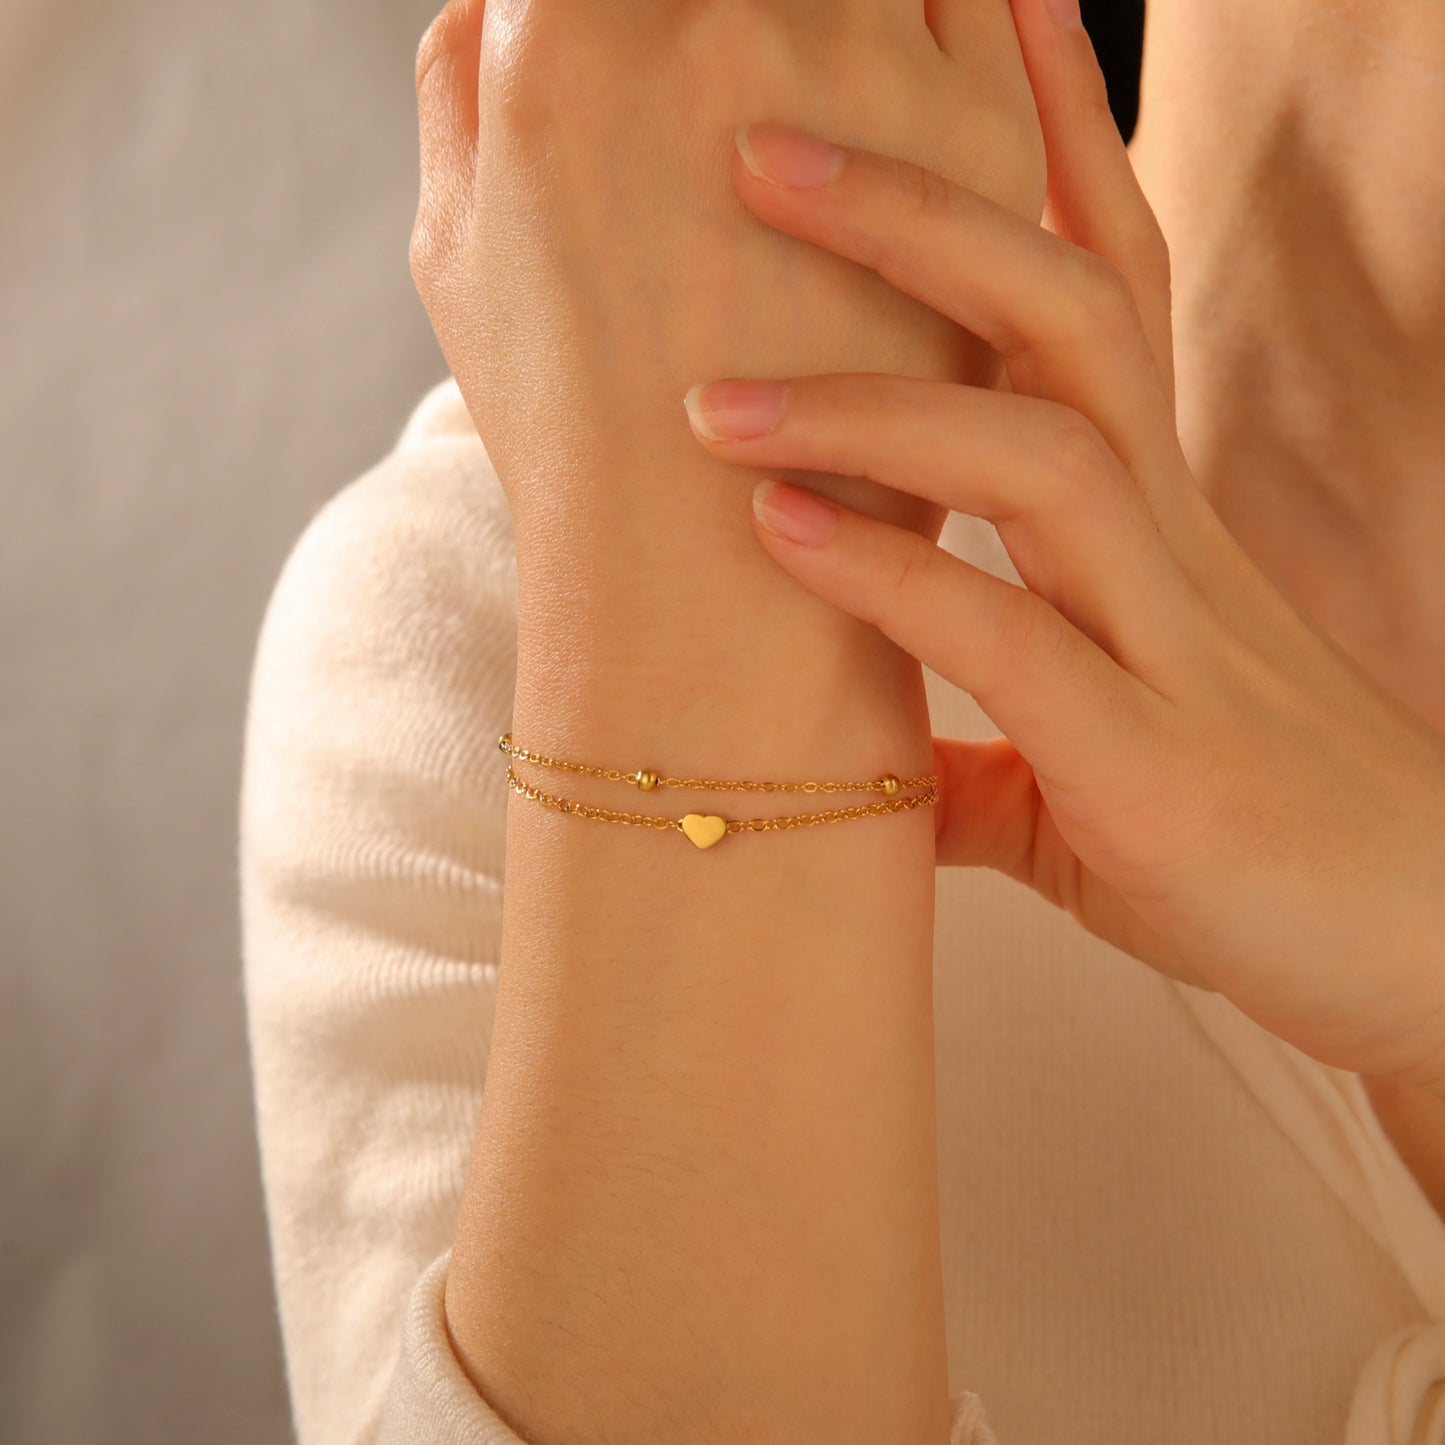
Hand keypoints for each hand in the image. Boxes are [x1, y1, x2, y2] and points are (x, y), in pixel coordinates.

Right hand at [408, 0, 1047, 556]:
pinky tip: (901, 66)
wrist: (716, 568)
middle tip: (734, 72)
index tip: (649, 44)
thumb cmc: (570, 421)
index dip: (614, 3)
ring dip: (844, 8)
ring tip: (814, 70)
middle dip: (732, 13)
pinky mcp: (978, 127)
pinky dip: (943, 12)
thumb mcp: (454, 253)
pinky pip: (987, 5)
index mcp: (568, 36)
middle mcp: (718, 16)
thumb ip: (457, 80)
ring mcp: (864, 66)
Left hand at [682, 0, 1444, 1090]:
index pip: (1107, 281)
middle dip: (926, 205)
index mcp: (1149, 517)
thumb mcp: (1084, 755)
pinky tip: (778, 534)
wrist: (1402, 947)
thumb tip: (860, 750)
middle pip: (1067, 311)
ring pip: (1040, 447)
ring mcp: (1169, 639)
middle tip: (762, 138)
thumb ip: (968, 729)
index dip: (1045, 140)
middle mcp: (1166, 542)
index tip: (966, 18)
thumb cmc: (1237, 836)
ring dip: (870, 401)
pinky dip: (892, 577)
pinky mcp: (1150, 761)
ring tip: (710, 396)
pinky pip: (1011, 636)